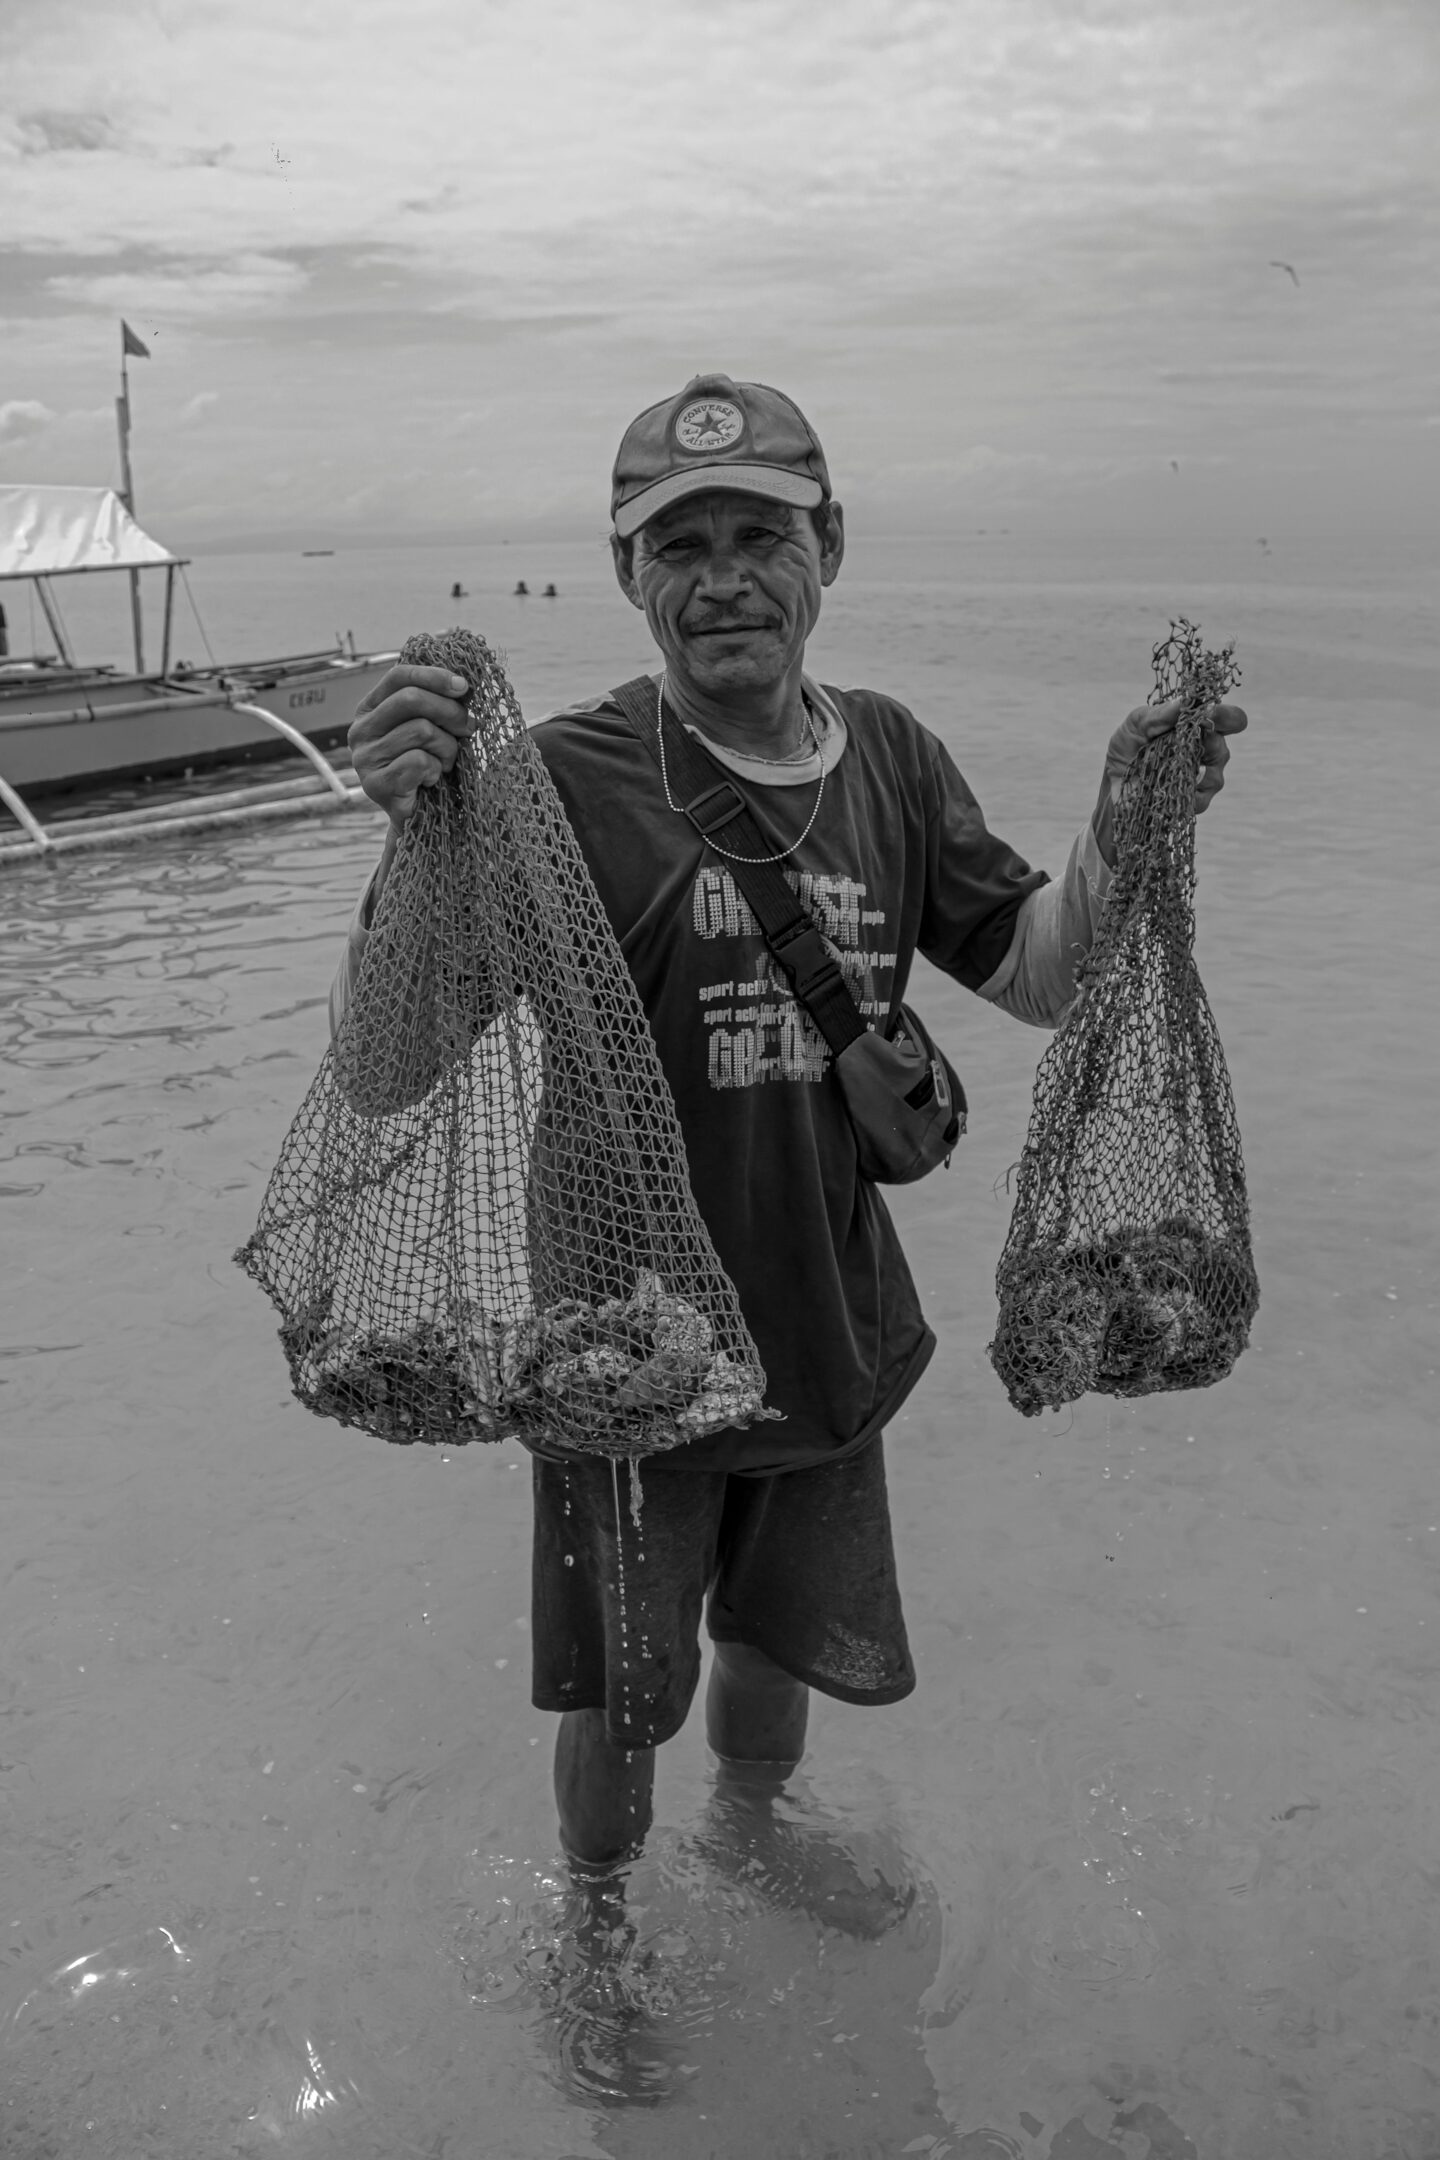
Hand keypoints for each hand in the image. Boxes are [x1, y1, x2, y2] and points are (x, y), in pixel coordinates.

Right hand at [348, 664, 472, 829]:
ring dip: (447, 748)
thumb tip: (464, 685)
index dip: (434, 676)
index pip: (398, 677)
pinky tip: (431, 779)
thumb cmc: (429, 765)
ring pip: (421, 731)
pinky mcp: (375, 784)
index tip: (464, 686)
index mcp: (369, 709)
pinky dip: (436, 770)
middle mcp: (360, 730)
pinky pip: (419, 761)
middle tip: (468, 728)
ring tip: (445, 763)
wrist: (420, 817)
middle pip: (411, 699)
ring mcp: (364, 758)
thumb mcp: (432, 727)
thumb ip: (438, 704)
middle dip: (449, 711)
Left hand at [1102, 696, 1248, 816]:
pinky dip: (1184, 796)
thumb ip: (1162, 713)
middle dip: (1207, 747)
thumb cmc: (1128, 746)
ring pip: (1215, 778)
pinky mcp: (1191, 802)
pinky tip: (1168, 791)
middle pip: (1222, 751)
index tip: (1211, 715)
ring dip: (1191, 774)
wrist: (1111, 781)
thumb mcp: (1138, 723)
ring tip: (1167, 771)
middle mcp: (1205, 752)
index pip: (1231, 720)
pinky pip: (1199, 801)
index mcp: (1198, 727)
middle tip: (1181, 746)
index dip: (1228, 717)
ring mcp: (1201, 779)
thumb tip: (1187, 701)